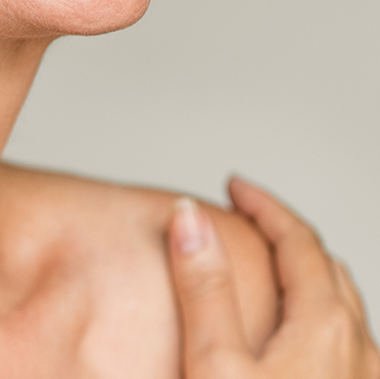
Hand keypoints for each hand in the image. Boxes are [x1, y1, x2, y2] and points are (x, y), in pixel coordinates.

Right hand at [168, 177, 379, 378]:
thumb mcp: (214, 368)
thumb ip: (204, 288)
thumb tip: (190, 218)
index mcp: (327, 329)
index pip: (298, 239)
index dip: (262, 205)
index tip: (233, 187)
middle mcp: (358, 351)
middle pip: (325, 267)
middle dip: (283, 234)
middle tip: (245, 217)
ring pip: (341, 307)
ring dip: (303, 275)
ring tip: (265, 268)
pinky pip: (345, 343)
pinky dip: (315, 315)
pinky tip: (291, 336)